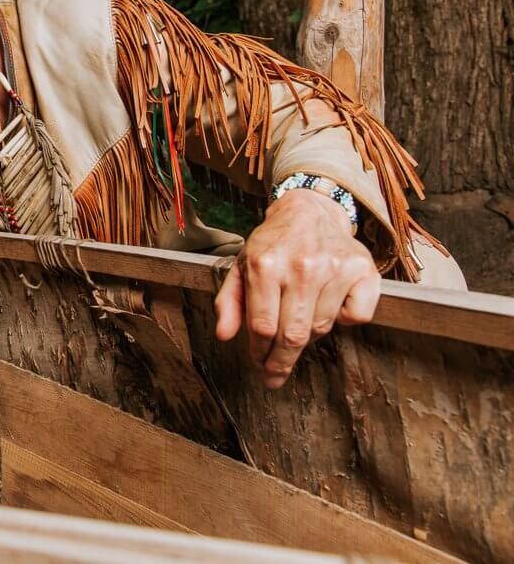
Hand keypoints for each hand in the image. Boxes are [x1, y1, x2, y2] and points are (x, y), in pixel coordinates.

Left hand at [214, 188, 379, 388]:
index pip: (262, 327)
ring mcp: (334, 268)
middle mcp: (301, 267)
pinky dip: (345, 320)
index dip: (259, 352)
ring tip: (298, 325)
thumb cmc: (273, 243)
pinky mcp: (363, 270)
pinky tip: (331, 306)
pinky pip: (357, 317)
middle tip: (274, 376)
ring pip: (322, 328)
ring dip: (308, 336)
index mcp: (265, 265)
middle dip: (281, 361)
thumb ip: (230, 302)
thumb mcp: (241, 267)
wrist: (309, 211)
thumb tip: (224, 336)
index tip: (258, 363)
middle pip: (292, 335)